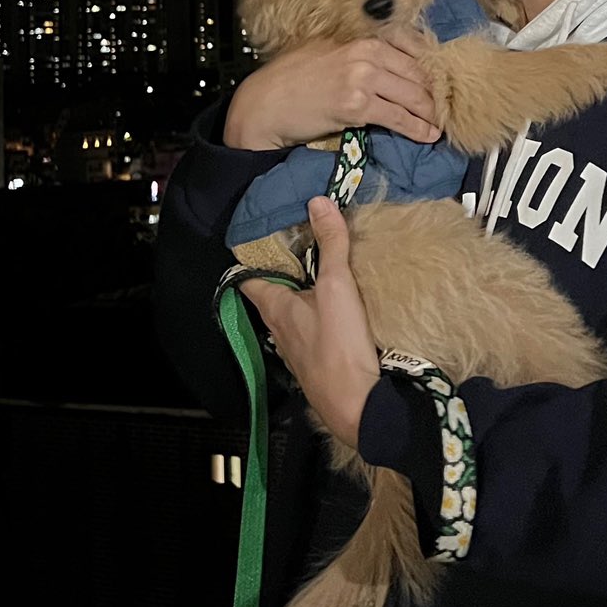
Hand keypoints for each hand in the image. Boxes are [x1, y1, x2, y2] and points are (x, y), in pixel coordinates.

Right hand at [223, 25, 441, 149]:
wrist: (266, 102)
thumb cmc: (292, 78)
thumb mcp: (328, 52)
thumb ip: (358, 53)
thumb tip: (390, 66)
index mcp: (361, 37)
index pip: (411, 47)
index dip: (430, 68)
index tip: (441, 81)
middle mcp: (365, 52)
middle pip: (417, 72)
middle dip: (435, 92)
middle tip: (447, 106)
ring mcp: (362, 77)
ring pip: (412, 95)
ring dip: (431, 113)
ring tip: (441, 124)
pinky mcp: (357, 105)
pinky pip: (398, 117)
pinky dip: (417, 128)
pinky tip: (428, 135)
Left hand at [240, 197, 379, 448]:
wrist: (358, 405)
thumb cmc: (339, 345)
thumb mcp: (337, 286)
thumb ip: (330, 244)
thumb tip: (318, 201)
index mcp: (275, 308)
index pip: (249, 276)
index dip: (249, 255)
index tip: (256, 236)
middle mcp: (279, 329)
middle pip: (271, 294)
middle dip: (281, 272)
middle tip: (297, 247)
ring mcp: (296, 350)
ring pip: (290, 315)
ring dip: (299, 296)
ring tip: (317, 276)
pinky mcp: (316, 364)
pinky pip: (309, 332)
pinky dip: (315, 317)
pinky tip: (334, 314)